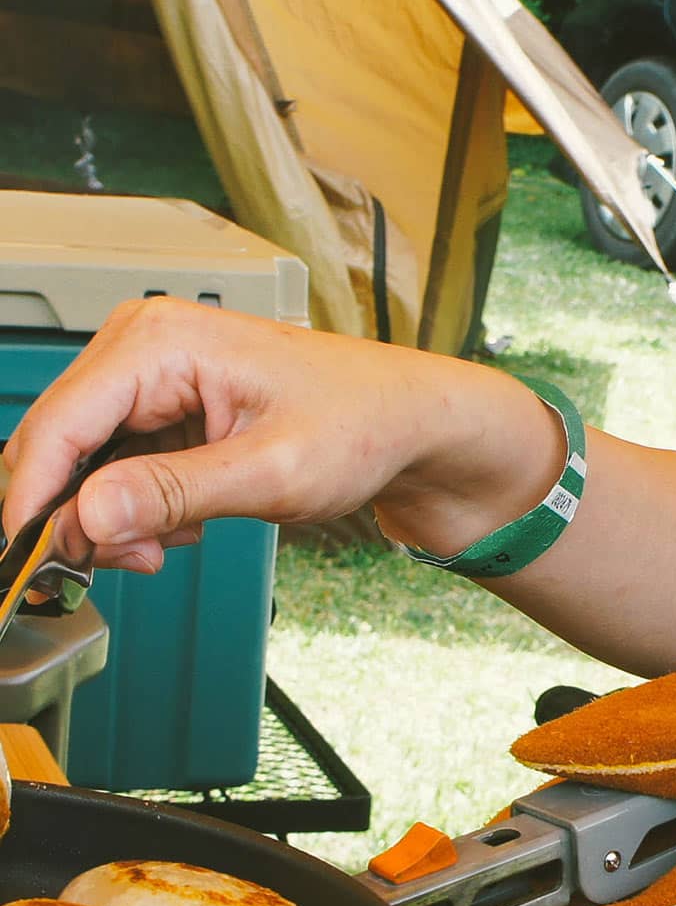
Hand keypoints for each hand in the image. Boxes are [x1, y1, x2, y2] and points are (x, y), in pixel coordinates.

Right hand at [1, 297, 554, 572]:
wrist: (408, 422)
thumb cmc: (362, 424)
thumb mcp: (272, 471)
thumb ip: (174, 493)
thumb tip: (86, 516)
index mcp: (161, 342)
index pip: (57, 424)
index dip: (32, 501)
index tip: (26, 562)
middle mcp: (143, 347)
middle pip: (59, 445)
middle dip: (82, 517)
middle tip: (132, 563)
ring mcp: (150, 377)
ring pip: (84, 464)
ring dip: (116, 519)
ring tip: (174, 543)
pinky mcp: (163, 407)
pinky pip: (117, 468)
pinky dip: (139, 510)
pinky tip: (186, 524)